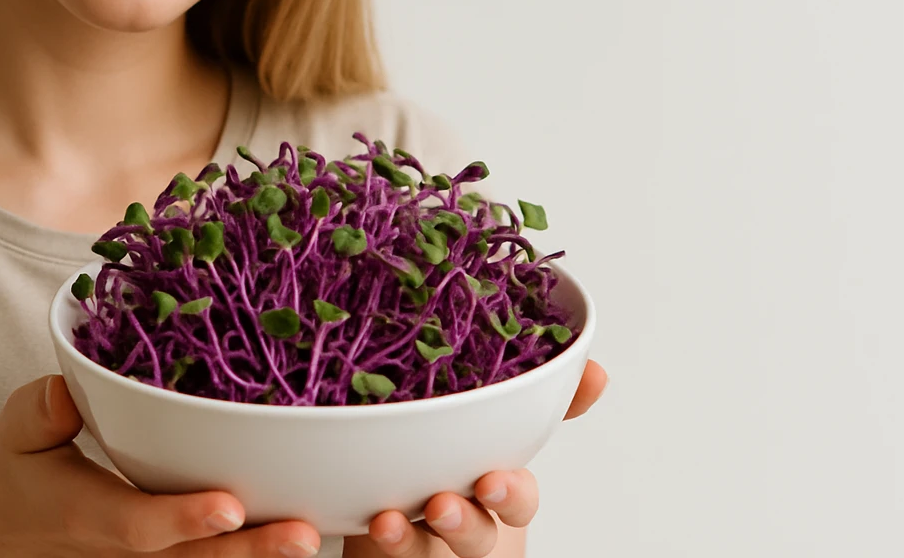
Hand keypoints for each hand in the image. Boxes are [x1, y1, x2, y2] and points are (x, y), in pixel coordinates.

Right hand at [0, 374, 323, 557]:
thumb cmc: (14, 474)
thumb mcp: (13, 436)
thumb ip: (38, 415)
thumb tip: (64, 391)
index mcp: (86, 515)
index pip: (137, 525)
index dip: (183, 519)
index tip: (230, 506)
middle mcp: (123, 549)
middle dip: (250, 549)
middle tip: (304, 533)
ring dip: (261, 554)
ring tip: (314, 535)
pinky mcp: (164, 556)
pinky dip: (252, 551)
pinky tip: (307, 531)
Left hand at [344, 360, 607, 556]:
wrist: (401, 521)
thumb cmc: (448, 461)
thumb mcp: (486, 423)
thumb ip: (534, 395)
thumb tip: (594, 365)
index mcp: (493, 489)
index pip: (517, 496)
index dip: (510, 494)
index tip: (495, 480)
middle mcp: (462, 525)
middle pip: (477, 539)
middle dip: (463, 525)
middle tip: (440, 504)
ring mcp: (419, 550)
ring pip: (419, 557)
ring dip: (403, 544)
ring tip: (383, 521)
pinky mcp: (375, 556)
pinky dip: (339, 547)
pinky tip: (309, 530)